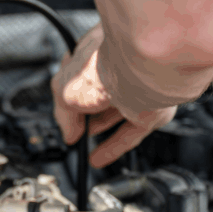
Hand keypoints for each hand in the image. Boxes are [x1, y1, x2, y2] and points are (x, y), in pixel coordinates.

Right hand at [51, 23, 175, 167]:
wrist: (139, 71)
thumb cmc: (101, 66)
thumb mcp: (63, 91)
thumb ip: (63, 114)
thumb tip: (69, 133)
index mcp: (93, 54)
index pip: (78, 76)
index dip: (69, 93)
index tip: (63, 112)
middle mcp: (115, 69)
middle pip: (97, 95)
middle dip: (86, 112)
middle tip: (74, 128)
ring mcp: (133, 91)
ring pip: (115, 114)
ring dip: (100, 130)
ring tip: (85, 145)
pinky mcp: (149, 111)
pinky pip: (130, 133)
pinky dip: (114, 146)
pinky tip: (101, 157)